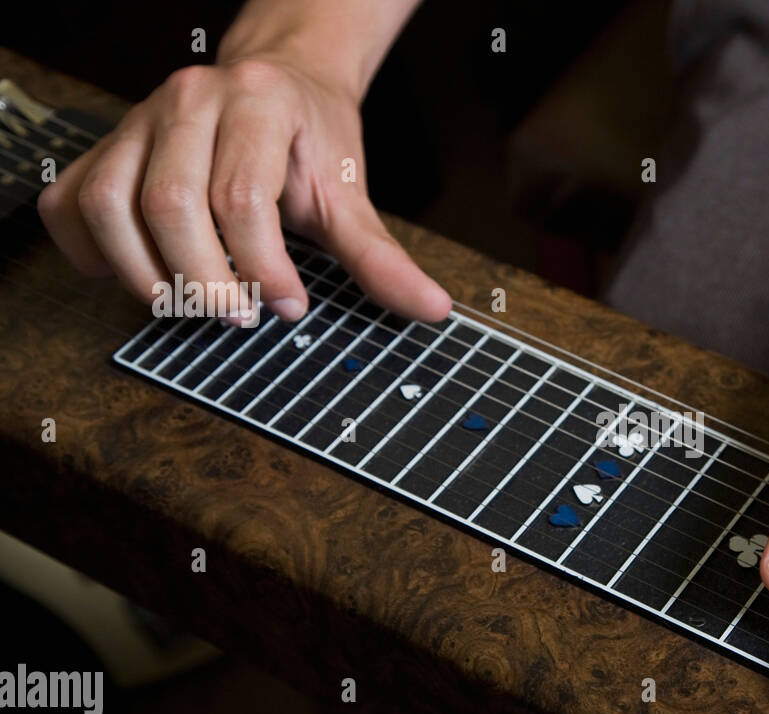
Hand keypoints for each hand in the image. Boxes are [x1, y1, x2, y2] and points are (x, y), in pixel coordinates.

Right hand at [38, 55, 450, 322]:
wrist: (278, 80)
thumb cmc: (311, 141)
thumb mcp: (350, 194)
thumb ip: (381, 256)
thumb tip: (433, 310)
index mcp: (256, 104)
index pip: (241, 198)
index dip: (262, 266)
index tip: (289, 306)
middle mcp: (187, 100)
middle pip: (170, 203)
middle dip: (205, 278)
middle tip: (240, 316)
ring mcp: (136, 120)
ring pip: (109, 204)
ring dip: (146, 274)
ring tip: (192, 305)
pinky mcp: (104, 147)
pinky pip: (72, 203)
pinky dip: (93, 254)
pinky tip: (139, 275)